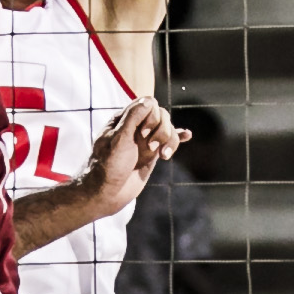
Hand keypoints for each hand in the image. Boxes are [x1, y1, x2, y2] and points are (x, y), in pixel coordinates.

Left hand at [79, 98, 188, 217]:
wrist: (107, 193)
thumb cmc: (108, 165)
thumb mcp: (119, 139)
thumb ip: (133, 118)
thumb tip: (149, 100)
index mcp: (123, 120)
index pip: (147, 104)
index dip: (151, 115)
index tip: (143, 133)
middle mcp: (136, 128)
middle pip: (161, 115)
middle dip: (162, 130)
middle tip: (151, 147)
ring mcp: (145, 141)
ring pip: (168, 130)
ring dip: (170, 140)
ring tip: (163, 156)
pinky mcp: (152, 154)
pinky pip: (169, 142)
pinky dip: (178, 138)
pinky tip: (186, 136)